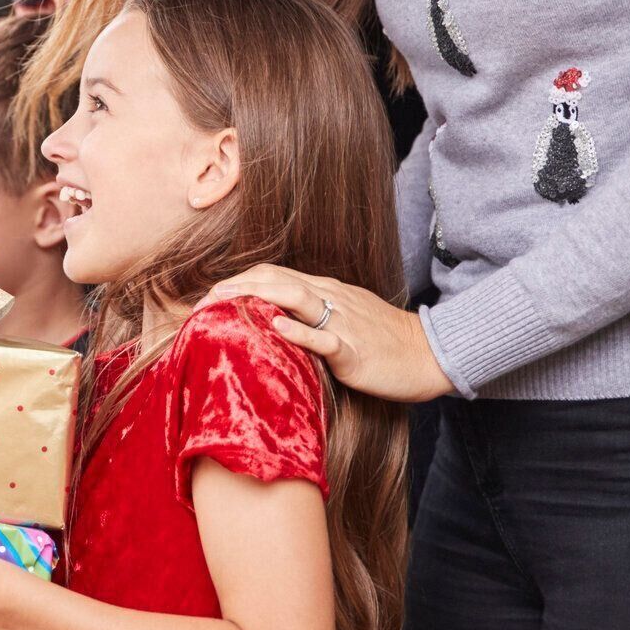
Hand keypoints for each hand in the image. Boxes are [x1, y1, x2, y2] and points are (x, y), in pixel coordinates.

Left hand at [207, 264, 454, 402]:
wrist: (429, 354)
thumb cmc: (383, 340)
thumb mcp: (342, 318)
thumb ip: (309, 315)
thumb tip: (271, 320)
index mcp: (324, 291)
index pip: (272, 275)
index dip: (238, 281)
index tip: (207, 297)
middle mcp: (329, 298)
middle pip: (274, 280)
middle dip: (234, 287)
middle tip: (200, 303)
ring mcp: (342, 322)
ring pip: (295, 298)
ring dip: (255, 297)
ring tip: (222, 303)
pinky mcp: (355, 350)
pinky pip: (325, 338)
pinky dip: (299, 331)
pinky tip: (276, 328)